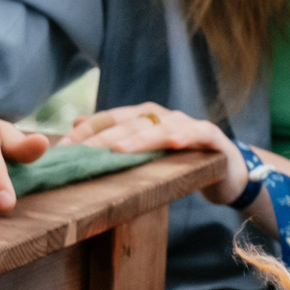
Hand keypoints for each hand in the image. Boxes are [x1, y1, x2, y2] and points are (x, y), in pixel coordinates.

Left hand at [69, 104, 244, 204]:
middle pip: (131, 123)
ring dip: (140, 138)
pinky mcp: (212, 137)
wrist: (225, 172)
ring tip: (120, 150)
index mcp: (144, 118)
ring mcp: (189, 124)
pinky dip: (186, 136)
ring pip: (161, 127)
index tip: (64, 147)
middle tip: (83, 152)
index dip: (87, 131)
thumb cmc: (179, 164)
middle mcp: (164, 116)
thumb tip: (76, 122)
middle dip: (105, 137)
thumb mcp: (144, 155)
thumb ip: (115, 139)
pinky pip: (198, 133)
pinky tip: (174, 142)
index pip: (110, 119)